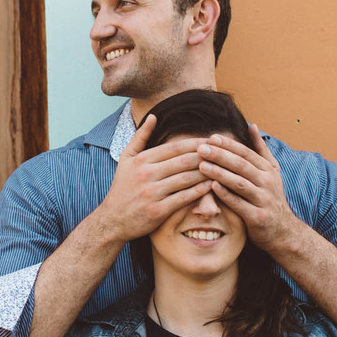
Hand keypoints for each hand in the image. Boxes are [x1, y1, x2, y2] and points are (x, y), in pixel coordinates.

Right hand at [95, 114, 212, 241]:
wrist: (112, 219)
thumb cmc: (122, 187)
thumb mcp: (126, 159)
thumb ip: (140, 137)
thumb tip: (154, 116)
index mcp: (141, 160)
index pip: (175, 147)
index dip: (196, 143)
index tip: (212, 141)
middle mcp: (146, 174)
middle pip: (184, 161)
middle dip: (206, 156)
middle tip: (223, 153)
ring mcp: (152, 193)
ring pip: (187, 179)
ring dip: (207, 173)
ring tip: (221, 169)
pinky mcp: (158, 211)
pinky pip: (184, 198)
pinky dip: (200, 191)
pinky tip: (211, 186)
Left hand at [197, 123, 300, 249]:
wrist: (283, 230)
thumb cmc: (271, 197)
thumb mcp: (271, 171)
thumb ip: (260, 149)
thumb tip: (252, 125)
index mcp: (268, 170)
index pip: (246, 153)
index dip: (229, 145)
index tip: (212, 137)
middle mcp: (267, 182)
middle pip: (241, 165)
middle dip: (220, 155)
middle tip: (201, 149)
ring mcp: (263, 200)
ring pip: (239, 183)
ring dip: (219, 173)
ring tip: (201, 166)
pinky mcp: (257, 217)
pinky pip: (239, 204)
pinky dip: (225, 195)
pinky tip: (212, 187)